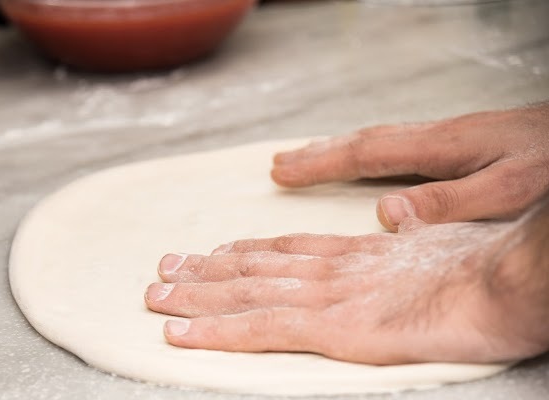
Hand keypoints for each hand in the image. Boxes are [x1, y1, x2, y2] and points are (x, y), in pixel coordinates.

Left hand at [145, 198, 548, 364]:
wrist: (505, 279)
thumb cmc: (482, 267)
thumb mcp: (438, 246)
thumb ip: (408, 240)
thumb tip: (397, 228)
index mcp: (356, 254)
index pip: (285, 249)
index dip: (243, 250)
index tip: (214, 250)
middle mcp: (331, 269)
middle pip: (253, 266)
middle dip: (205, 268)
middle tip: (166, 266)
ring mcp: (328, 297)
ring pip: (245, 293)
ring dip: (197, 294)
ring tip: (158, 292)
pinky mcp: (333, 329)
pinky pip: (260, 330)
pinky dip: (216, 331)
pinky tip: (182, 332)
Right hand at [271, 103, 548, 230]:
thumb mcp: (505, 191)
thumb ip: (447, 203)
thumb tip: (386, 213)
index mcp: (440, 148)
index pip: (365, 155)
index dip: (320, 164)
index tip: (284, 172)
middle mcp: (436, 138)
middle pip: (363, 142)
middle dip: (318, 154)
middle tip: (281, 164)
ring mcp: (446, 138)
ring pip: (378, 141)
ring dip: (338, 150)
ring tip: (309, 158)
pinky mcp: (459, 144)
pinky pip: (397, 146)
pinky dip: (367, 153)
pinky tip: (366, 162)